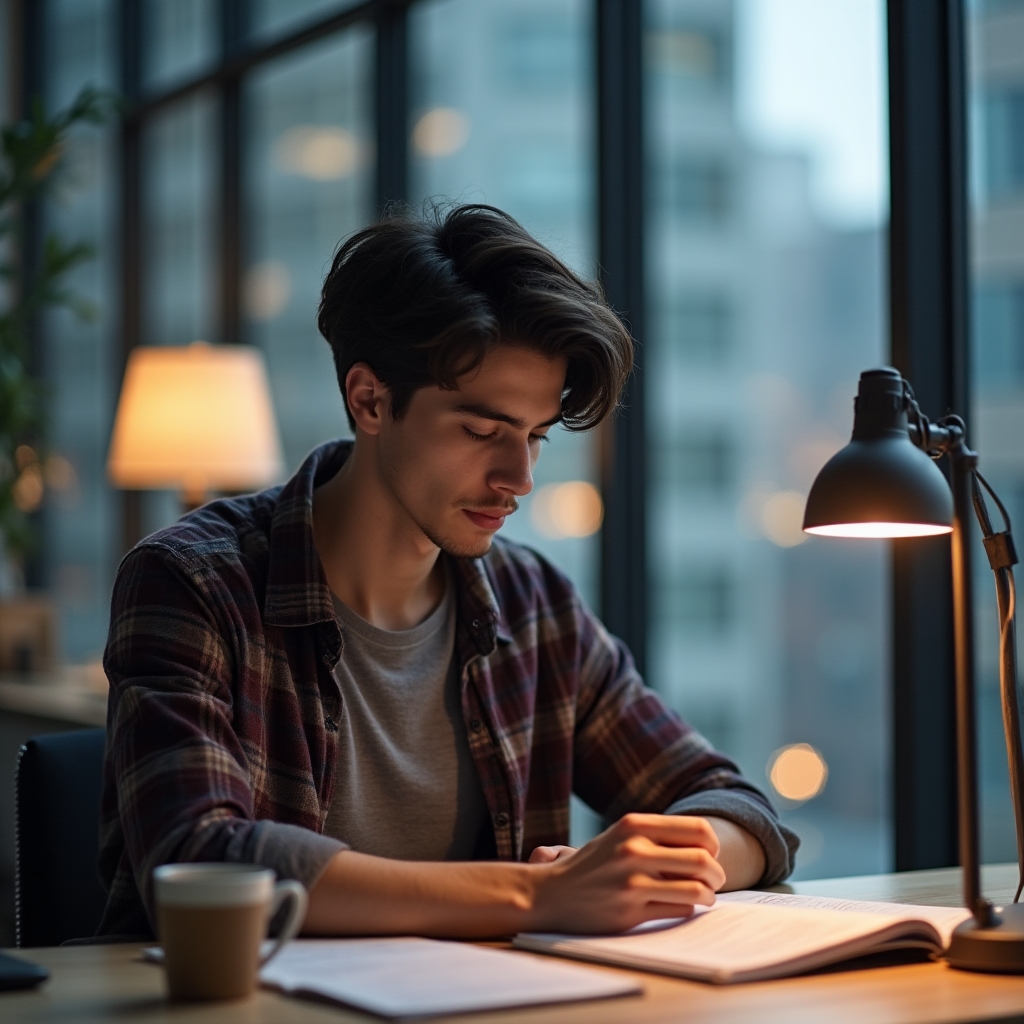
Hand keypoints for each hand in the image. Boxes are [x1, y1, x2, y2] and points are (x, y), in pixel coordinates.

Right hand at [528, 813, 724, 933]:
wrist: (551, 893)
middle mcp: (633, 849)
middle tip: (715, 879)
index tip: (710, 854)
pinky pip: (680, 909)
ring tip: (705, 896)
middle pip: (703, 860)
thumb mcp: (620, 836)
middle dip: (718, 873)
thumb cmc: (593, 864)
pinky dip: (689, 908)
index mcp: (633, 825)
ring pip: (697, 888)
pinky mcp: (631, 912)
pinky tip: (681, 906)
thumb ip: (656, 836)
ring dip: (709, 895)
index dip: (712, 845)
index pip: (697, 830)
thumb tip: (706, 849)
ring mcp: (632, 882)